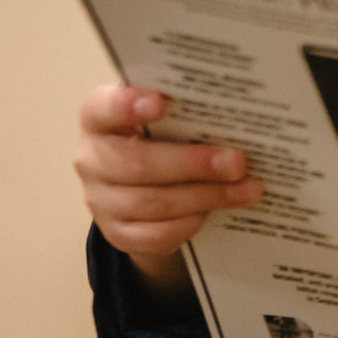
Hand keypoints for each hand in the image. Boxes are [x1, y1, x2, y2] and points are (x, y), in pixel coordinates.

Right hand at [73, 85, 261, 294]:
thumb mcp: (163, 114)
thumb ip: (182, 107)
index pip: (103, 108)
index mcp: (98, 118)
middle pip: (138, 164)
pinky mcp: (118, 233)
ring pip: (153, 203)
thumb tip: (234, 108)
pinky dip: (190, 222)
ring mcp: (101, 200)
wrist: (138, 181)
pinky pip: (155, 234)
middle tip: (236, 162)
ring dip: (205, 196)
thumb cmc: (156, 134)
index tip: (162, 102)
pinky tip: (217, 209)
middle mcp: (92, 159)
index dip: (128, 105)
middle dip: (193, 164)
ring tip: (246, 189)